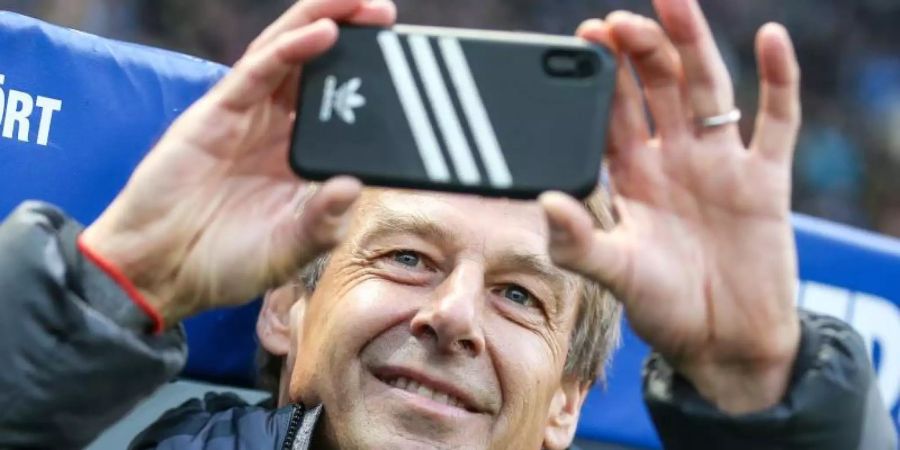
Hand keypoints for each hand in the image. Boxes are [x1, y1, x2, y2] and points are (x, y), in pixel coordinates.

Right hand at [81, 0, 396, 327]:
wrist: (160, 270)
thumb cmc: (226, 262)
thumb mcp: (290, 249)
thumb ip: (323, 221)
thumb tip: (352, 185)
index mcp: (301, 159)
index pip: (342, 109)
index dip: (370, 84)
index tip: (409, 67)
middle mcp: (278, 130)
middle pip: (319, 68)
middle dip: (354, 36)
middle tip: (389, 13)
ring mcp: (249, 116)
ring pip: (290, 54)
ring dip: (325, 22)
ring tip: (362, 4)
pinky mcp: (218, 112)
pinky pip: (259, 70)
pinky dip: (291, 48)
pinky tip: (323, 31)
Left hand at [540, 0, 800, 413]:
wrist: (724, 344)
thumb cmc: (664, 308)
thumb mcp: (615, 275)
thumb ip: (580, 242)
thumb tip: (546, 202)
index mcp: (632, 176)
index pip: (612, 112)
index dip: (600, 77)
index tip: (584, 39)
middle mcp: (673, 159)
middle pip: (657, 87)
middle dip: (639, 50)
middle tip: (618, 20)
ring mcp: (720, 164)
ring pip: (707, 88)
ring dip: (693, 44)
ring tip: (674, 3)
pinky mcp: (765, 179)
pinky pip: (776, 120)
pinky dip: (778, 79)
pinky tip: (770, 37)